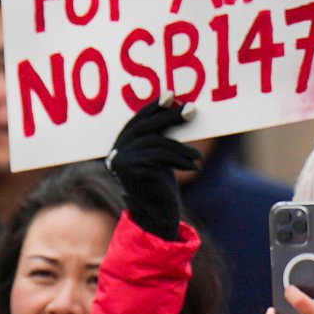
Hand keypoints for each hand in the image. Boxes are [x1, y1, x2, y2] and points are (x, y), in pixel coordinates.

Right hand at [105, 97, 199, 240]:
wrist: (156, 218)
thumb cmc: (160, 188)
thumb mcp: (160, 159)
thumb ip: (160, 139)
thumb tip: (176, 107)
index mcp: (119, 148)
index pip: (136, 122)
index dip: (153, 108)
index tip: (171, 96)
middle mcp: (116, 154)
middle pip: (144, 127)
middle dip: (169, 117)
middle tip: (191, 110)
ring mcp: (121, 162)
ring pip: (155, 142)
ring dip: (180, 147)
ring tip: (197, 156)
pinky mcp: (132, 170)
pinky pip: (160, 155)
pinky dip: (180, 159)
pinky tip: (193, 166)